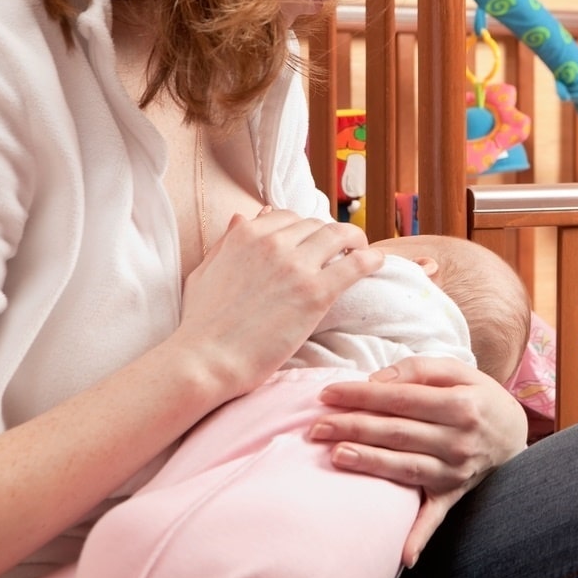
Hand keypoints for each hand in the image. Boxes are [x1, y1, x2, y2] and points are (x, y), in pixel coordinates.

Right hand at [173, 208, 383, 399]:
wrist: (205, 361)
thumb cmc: (201, 324)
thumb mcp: (205, 271)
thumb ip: (226, 242)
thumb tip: (242, 216)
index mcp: (246, 234)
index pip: (289, 217)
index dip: (305, 230)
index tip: (313, 244)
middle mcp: (273, 243)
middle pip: (317, 225)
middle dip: (330, 236)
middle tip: (340, 251)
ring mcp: (296, 266)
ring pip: (340, 235)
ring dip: (355, 241)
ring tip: (361, 253)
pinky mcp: (316, 292)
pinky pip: (356, 263)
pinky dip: (371, 259)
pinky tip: (377, 264)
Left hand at [310, 356, 528, 564]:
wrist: (513, 433)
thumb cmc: (477, 397)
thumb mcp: (457, 371)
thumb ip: (417, 370)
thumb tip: (376, 381)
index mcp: (460, 405)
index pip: (401, 399)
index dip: (362, 396)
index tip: (328, 394)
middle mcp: (459, 440)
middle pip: (398, 432)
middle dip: (353, 427)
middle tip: (316, 426)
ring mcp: (456, 470)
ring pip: (406, 467)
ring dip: (371, 463)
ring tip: (336, 455)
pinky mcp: (453, 493)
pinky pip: (435, 516)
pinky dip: (420, 536)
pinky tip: (403, 555)